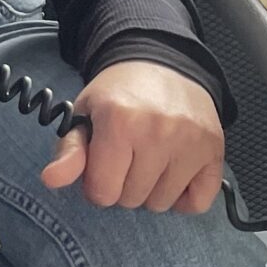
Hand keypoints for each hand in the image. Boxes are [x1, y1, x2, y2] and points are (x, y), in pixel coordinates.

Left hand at [40, 60, 223, 214]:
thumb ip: (69, 150)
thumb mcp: (86, 114)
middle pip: (132, 200)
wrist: (163, 62)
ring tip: (149, 160)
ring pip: (162, 203)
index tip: (102, 162)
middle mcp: (159, 132)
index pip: (102, 193)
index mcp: (120, 121)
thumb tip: (51, 179)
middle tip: (127, 157)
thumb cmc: (119, 93)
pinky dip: (186, 197)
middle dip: (123, 185)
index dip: (97, 183)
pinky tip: (175, 173)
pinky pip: (198, 203)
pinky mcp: (215, 149)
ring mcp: (191, 142)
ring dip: (152, 190)